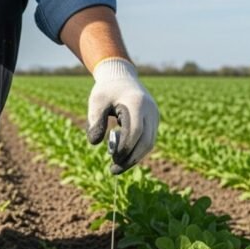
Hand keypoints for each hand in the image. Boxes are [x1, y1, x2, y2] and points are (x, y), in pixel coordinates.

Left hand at [86, 58, 159, 173]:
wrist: (122, 78)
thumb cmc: (106, 91)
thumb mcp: (96, 102)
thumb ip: (95, 120)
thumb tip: (94, 142)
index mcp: (136, 103)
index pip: (136, 131)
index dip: (125, 148)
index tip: (112, 159)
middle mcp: (150, 110)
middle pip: (146, 141)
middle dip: (131, 158)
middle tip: (114, 170)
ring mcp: (155, 115)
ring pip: (150, 143)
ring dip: (135, 158)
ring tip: (117, 166)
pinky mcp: (154, 121)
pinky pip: (149, 140)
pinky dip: (137, 151)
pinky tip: (123, 157)